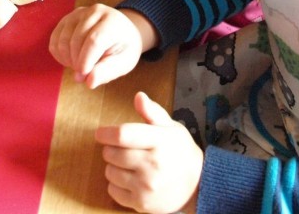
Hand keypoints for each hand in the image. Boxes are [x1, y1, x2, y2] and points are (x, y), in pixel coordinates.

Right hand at [48, 5, 146, 88]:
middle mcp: (95, 11)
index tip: (84, 75)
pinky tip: (70, 59)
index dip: (86, 60)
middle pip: (77, 40)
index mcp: (113, 21)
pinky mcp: (68, 18)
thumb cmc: (123, 48)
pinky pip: (55, 38)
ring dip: (67, 58)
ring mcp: (79, 13)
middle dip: (77, 62)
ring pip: (63, 39)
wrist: (121, 31)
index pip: (94, 40)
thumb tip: (89, 81)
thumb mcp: (124, 62)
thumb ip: (107, 71)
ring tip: (79, 65)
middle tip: (85, 73)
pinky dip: (59, 53)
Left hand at [96, 92, 201, 213]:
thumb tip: (138, 96)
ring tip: (125, 164)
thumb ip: (153, 112)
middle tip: (117, 148)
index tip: (100, 133)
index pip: (123, 135)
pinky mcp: (141, 203)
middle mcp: (152, 165)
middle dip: (109, 149)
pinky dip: (115, 184)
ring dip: (112, 166)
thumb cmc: (181, 152)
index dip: (107, 133)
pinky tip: (128, 179)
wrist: (198, 184)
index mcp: (159, 142)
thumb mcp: (171, 128)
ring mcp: (146, 186)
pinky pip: (113, 191)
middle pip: (113, 154)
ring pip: (110, 172)